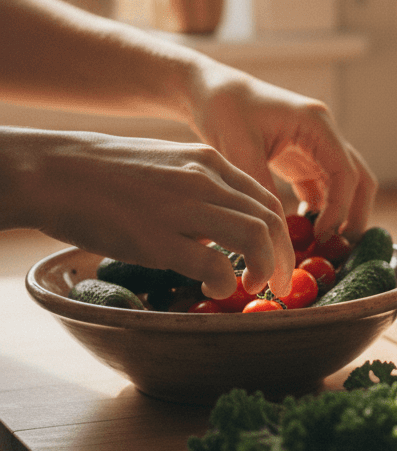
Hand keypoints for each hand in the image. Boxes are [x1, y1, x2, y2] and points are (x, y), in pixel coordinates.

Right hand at [5, 129, 295, 297]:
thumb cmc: (106, 174)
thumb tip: (216, 228)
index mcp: (209, 162)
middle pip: (270, 221)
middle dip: (284, 258)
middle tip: (280, 284)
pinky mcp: (159, 238)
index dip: (282, 235)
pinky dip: (226, 281)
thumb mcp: (166, 166)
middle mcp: (205, 181)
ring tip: (256, 287)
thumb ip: (198, 189)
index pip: (266, 200)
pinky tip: (215, 287)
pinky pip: (214, 263)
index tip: (279, 259)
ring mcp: (183, 208)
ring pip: (255, 238)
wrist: (57, 171)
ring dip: (266, 269)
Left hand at [184, 62, 377, 241]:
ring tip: (321, 248)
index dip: (340, 208)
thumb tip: (279, 233)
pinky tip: (303, 234)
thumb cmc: (223, 110)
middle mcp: (323, 134)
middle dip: (354, 215)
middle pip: (358, 179)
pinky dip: (320, 213)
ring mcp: (315, 147)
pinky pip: (322, 190)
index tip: (322, 237)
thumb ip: (262, 189)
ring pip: (344, 187)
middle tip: (339, 250)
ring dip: (339, 216)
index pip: (346, 172)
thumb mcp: (240, 151)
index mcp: (316, 124)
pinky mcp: (302, 160)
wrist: (209, 91)